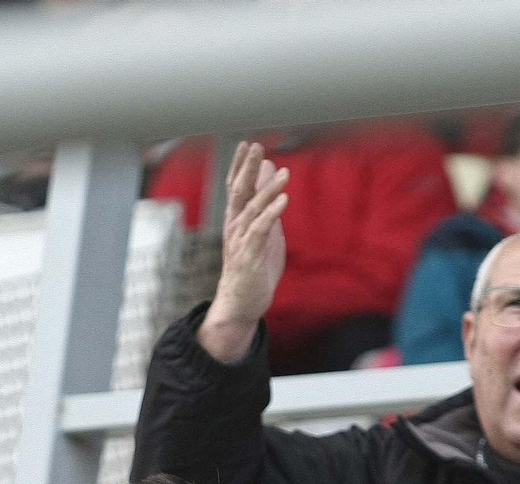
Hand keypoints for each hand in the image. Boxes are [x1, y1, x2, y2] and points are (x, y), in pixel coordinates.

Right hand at [197, 142, 289, 362]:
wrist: (241, 302)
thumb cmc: (254, 266)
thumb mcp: (264, 232)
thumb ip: (268, 206)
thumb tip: (274, 178)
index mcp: (237, 220)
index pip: (235, 187)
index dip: (240, 166)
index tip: (247, 145)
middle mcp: (235, 227)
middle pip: (239, 192)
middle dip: (247, 169)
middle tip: (255, 146)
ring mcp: (240, 241)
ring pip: (252, 210)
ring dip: (267, 190)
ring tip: (282, 171)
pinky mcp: (250, 256)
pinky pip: (261, 231)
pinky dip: (272, 214)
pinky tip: (284, 200)